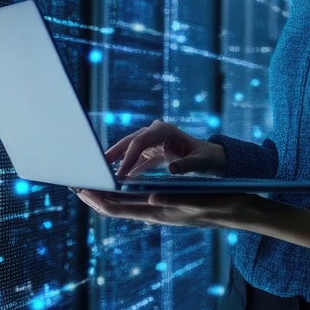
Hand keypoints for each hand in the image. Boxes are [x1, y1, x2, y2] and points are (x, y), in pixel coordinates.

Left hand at [73, 188, 249, 229]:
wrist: (237, 212)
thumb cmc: (220, 203)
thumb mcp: (198, 200)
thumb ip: (174, 200)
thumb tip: (150, 198)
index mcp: (158, 211)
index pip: (119, 207)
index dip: (97, 198)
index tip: (80, 188)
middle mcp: (155, 213)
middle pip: (115, 208)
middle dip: (93, 197)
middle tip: (73, 185)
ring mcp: (159, 211)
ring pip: (124, 206)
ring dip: (104, 197)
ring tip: (88, 186)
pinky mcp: (165, 207)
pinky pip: (136, 203)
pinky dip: (121, 196)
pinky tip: (118, 189)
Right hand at [105, 120, 226, 178]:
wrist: (211, 156)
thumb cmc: (207, 157)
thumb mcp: (200, 162)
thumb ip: (187, 165)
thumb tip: (172, 169)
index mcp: (165, 131)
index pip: (140, 141)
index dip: (128, 157)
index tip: (120, 173)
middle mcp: (156, 132)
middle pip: (131, 141)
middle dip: (114, 153)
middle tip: (99, 166)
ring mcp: (153, 141)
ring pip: (130, 148)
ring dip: (117, 159)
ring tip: (101, 171)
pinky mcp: (152, 150)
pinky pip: (136, 158)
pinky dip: (127, 167)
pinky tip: (118, 178)